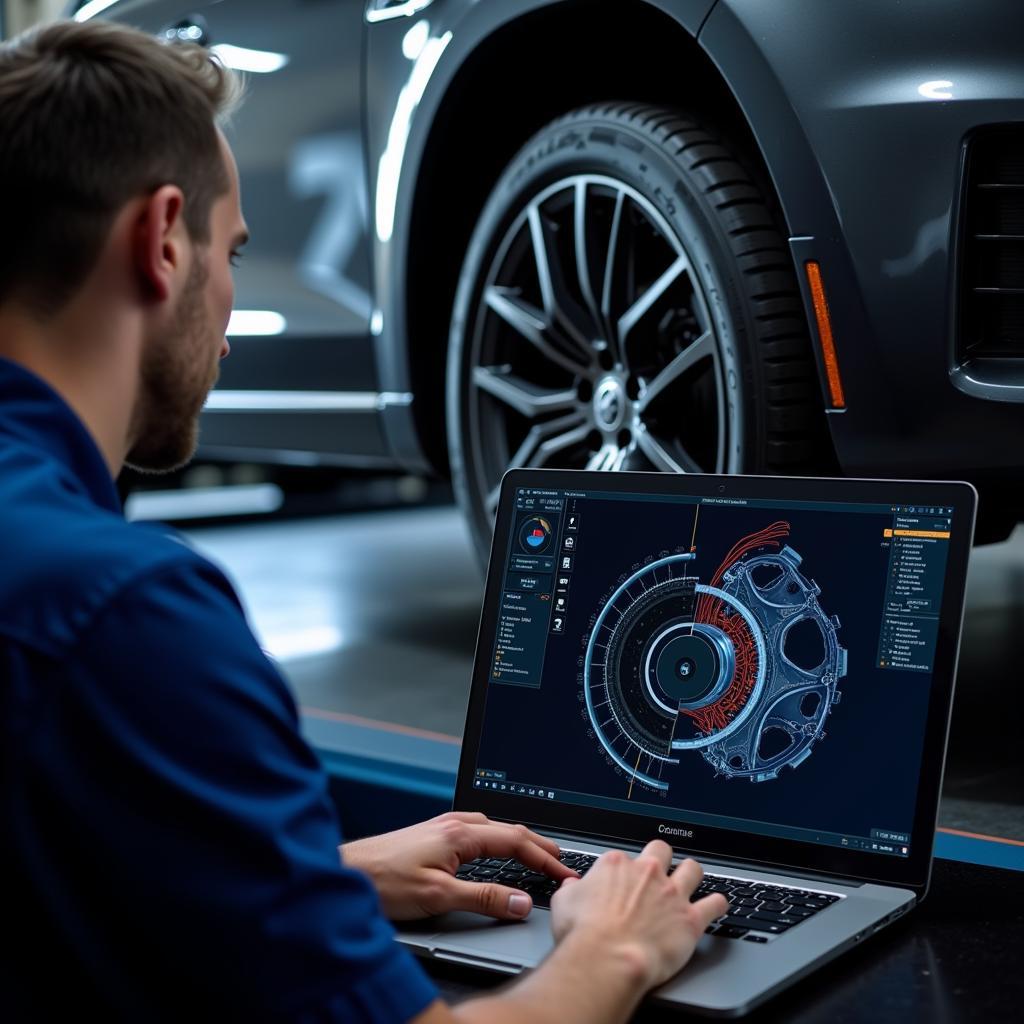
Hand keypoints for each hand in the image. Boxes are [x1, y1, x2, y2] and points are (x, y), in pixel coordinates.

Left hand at [341, 811, 575, 921]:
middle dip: (537, 844)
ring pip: (492, 827)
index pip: (516, 840)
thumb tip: (520, 901)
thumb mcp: (439, 896)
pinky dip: (497, 839)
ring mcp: (441, 826)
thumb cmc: (383, 881)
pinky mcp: (431, 833)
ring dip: (518, 840)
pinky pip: (476, 830)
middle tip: (561, 860)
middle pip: (508, 829)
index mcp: (460, 833)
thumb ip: (483, 899)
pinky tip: (494, 848)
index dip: (544, 857)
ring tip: (535, 854)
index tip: (564, 872)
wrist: (344, 871)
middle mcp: (453, 823)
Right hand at [549, 840, 727, 990]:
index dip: (623, 872)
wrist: (608, 958)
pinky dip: (718, 903)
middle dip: (661, 858)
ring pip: (692, 869)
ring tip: (690, 880)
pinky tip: (718, 904)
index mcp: (616, 866)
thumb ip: (571, 889)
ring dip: (691, 874)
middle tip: (659, 872)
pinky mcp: (690, 919)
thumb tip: (571, 886)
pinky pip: (715, 903)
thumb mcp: (563, 902)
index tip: (622, 885)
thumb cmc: (584, 933)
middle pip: (661, 850)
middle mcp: (647, 873)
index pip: (624, 857)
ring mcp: (671, 894)